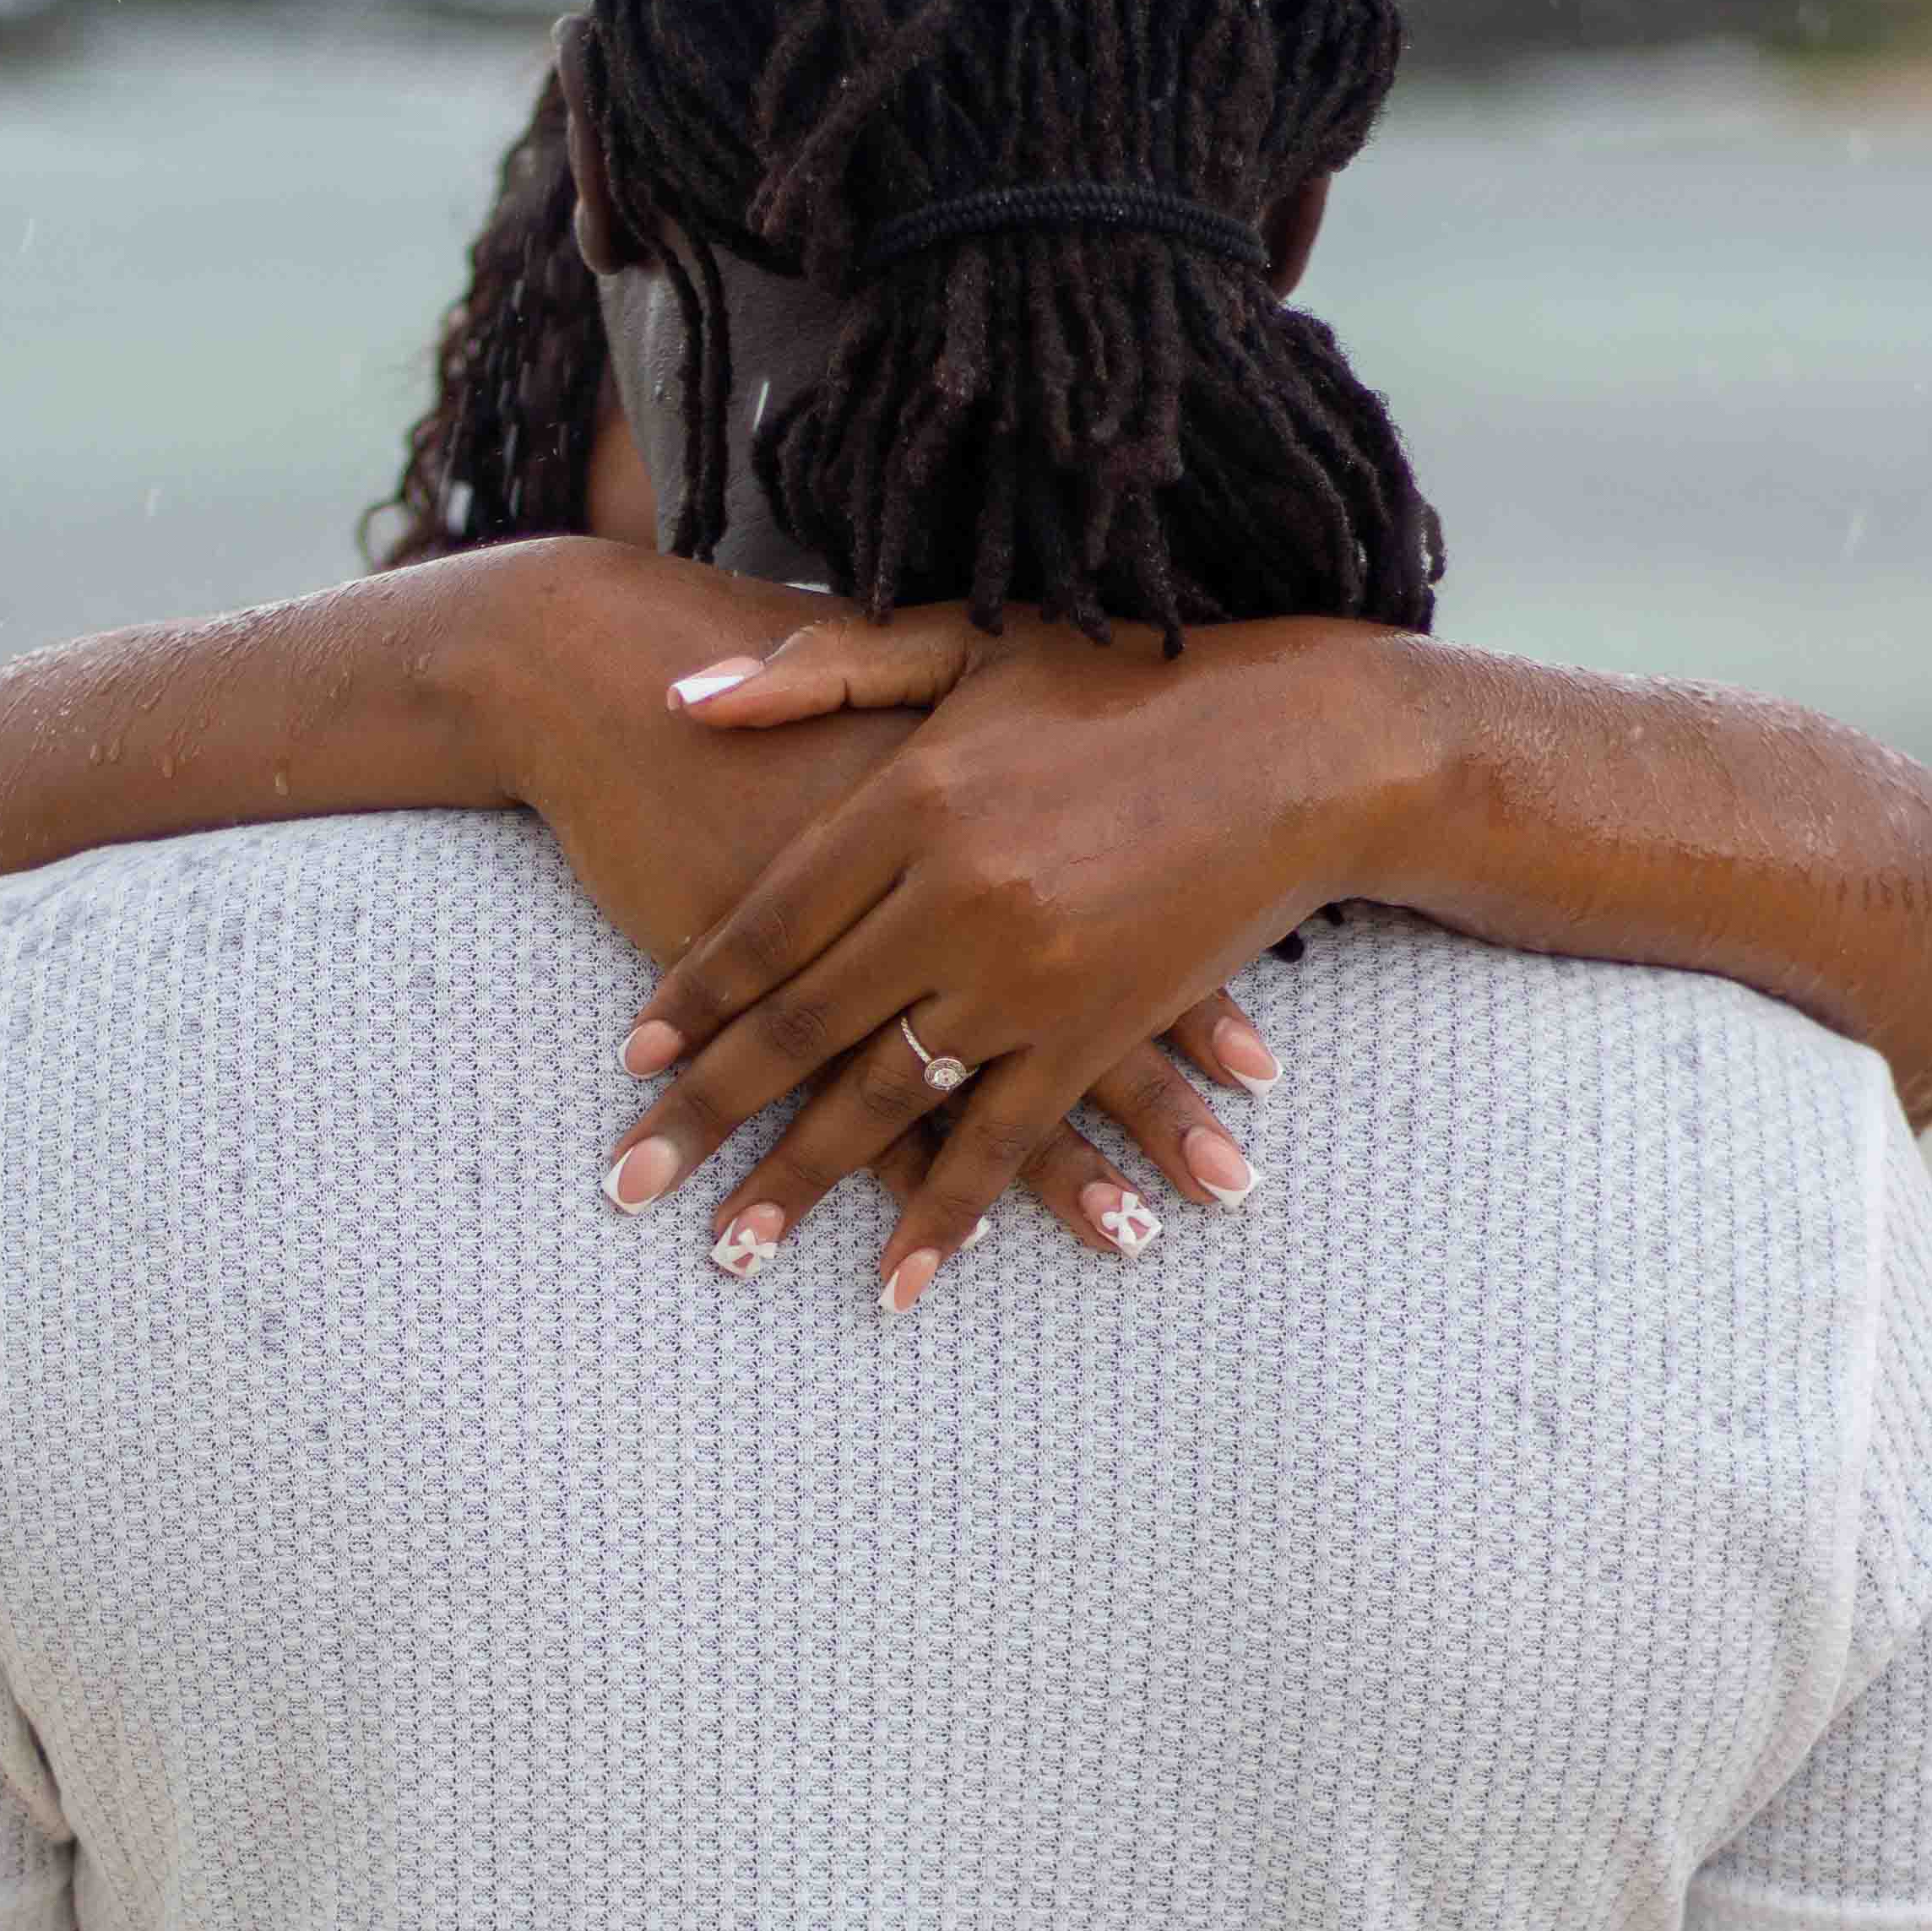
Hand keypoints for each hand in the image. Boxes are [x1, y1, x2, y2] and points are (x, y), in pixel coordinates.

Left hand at [601, 604, 1412, 1307]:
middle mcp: (952, 896)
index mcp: (910, 797)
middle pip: (799, 1024)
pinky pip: (1003, 1143)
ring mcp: (1026, 977)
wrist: (1304, 744)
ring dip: (799, 1184)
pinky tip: (896, 1282)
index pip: (766, 922)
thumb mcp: (963, 648)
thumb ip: (822, 670)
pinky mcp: (1098, 1032)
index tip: (633, 1065)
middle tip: (628, 1184)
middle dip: (707, 1115)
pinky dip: (946, 1216)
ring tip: (729, 1251)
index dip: (693, 998)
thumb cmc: (1127, 680)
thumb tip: (682, 698)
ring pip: (883, 1101)